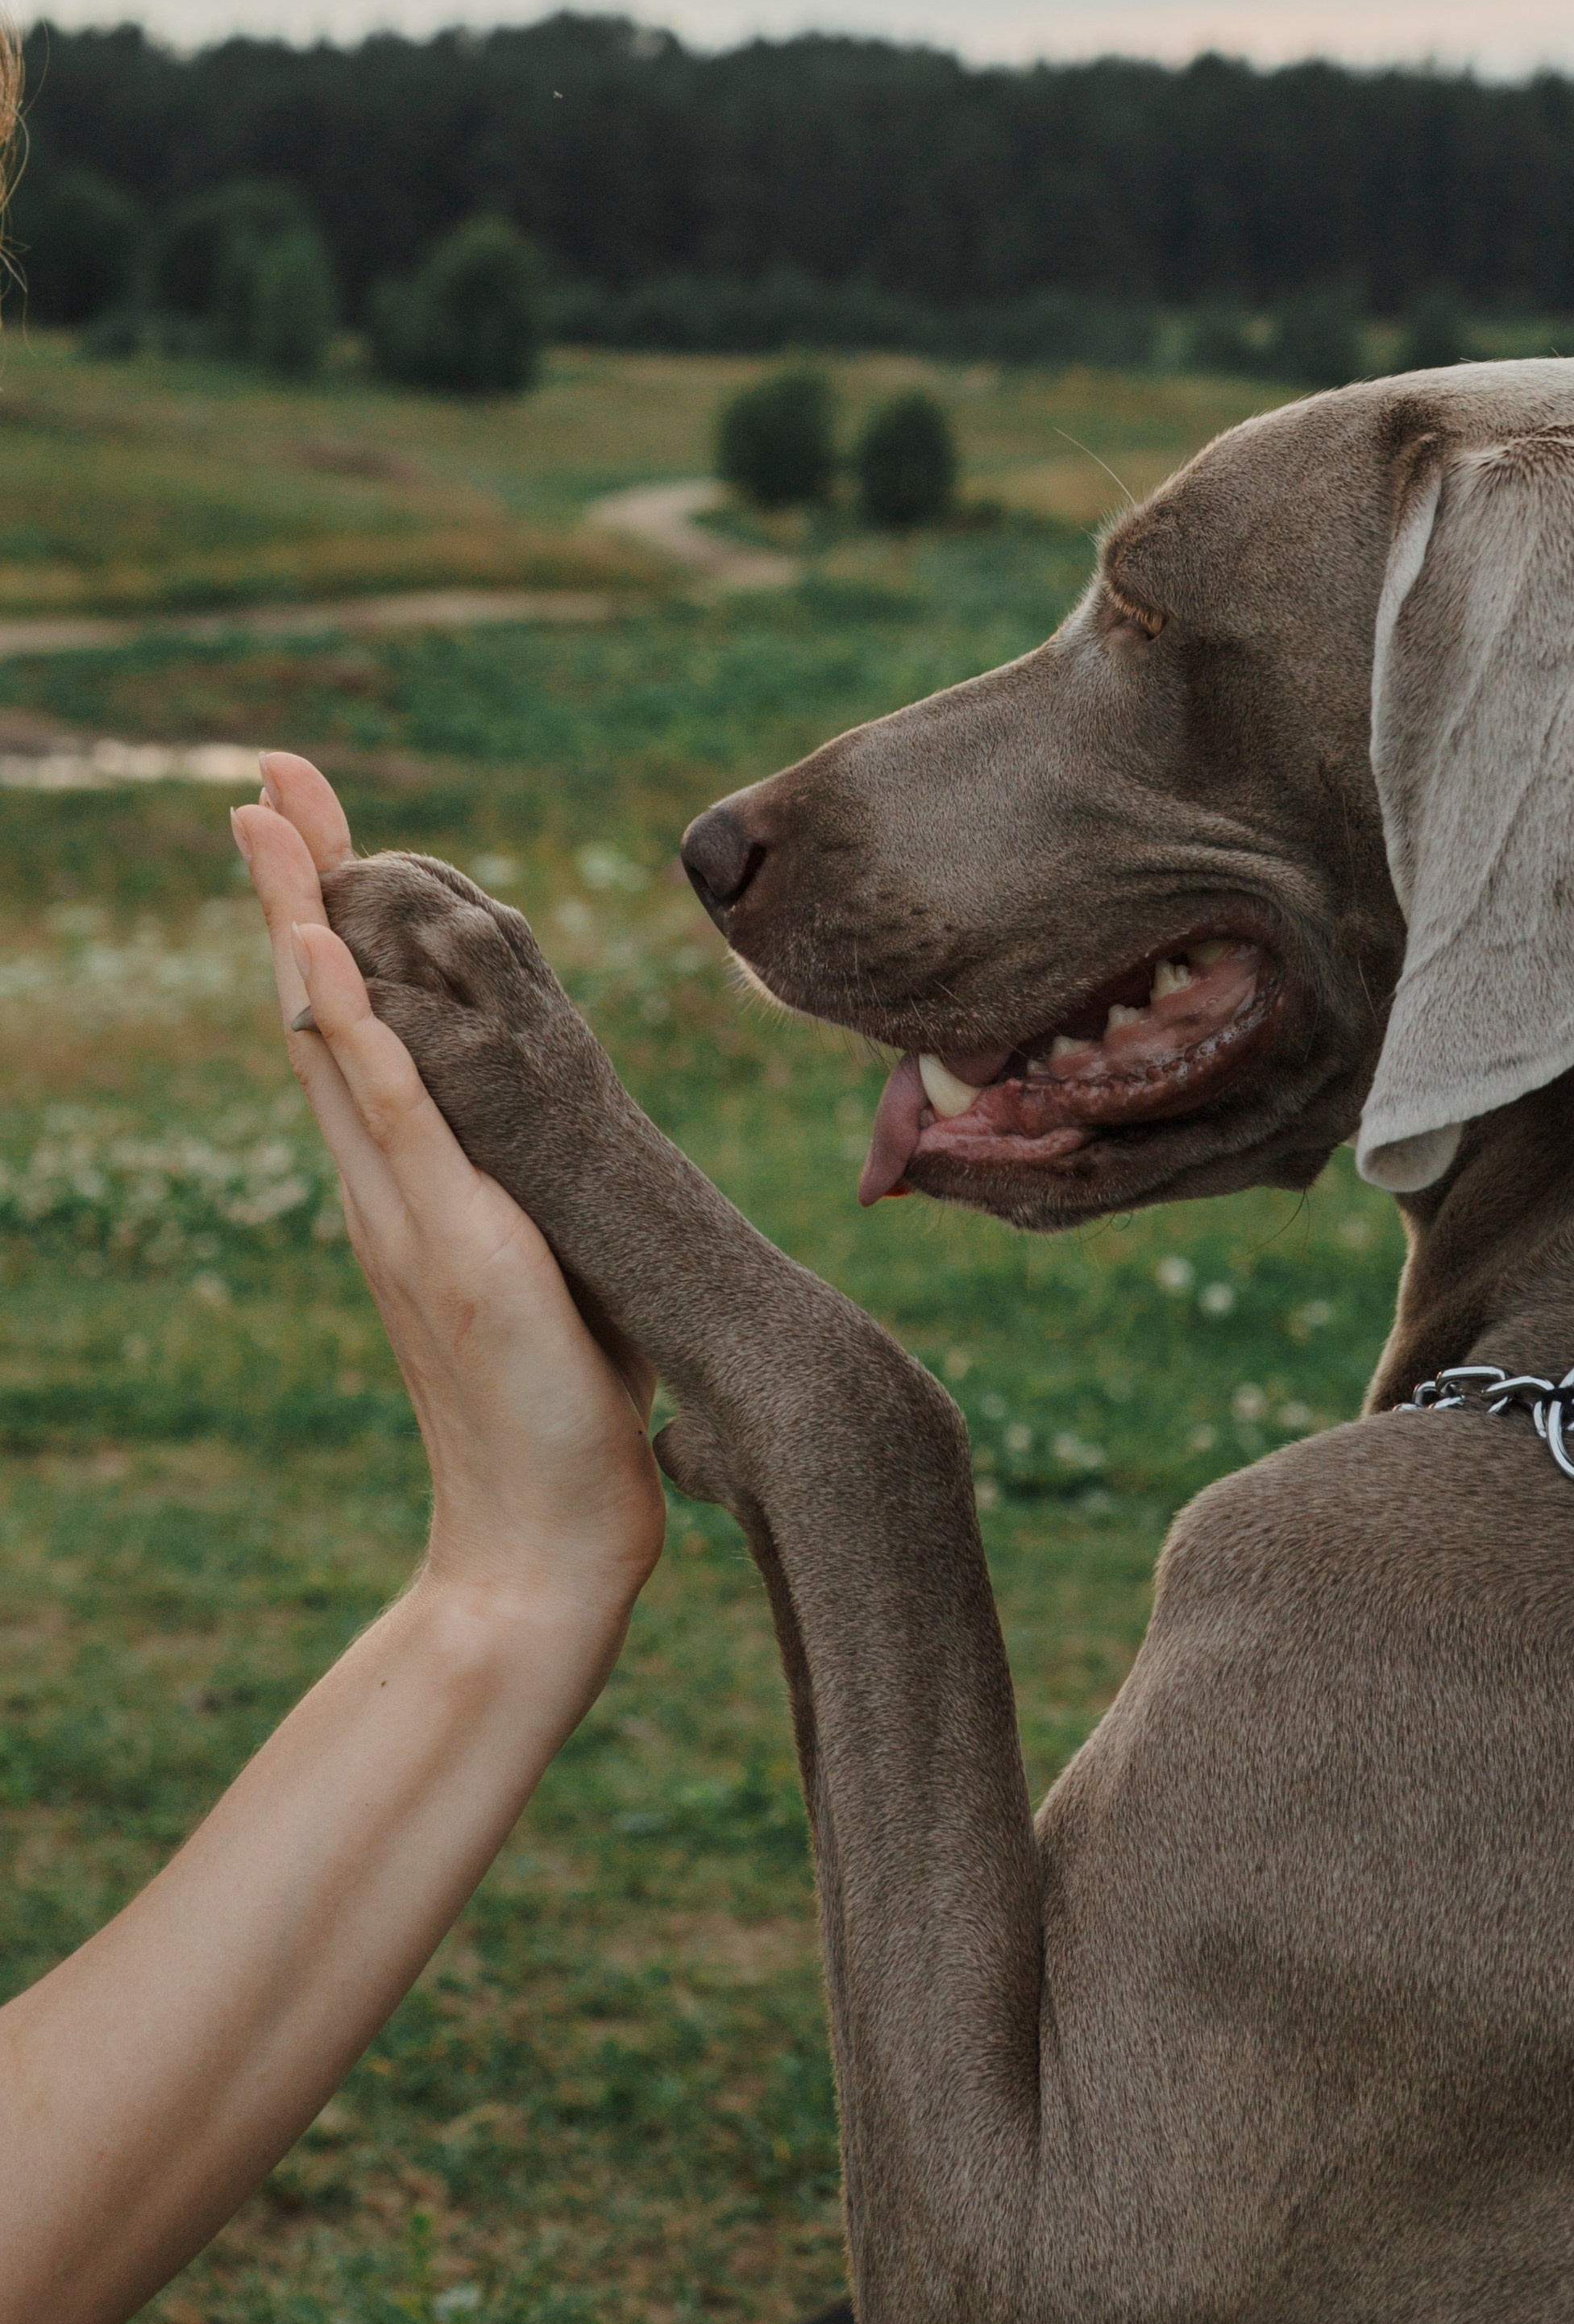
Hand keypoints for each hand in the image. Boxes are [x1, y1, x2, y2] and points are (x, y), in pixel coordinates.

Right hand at [233, 755, 662, 1623]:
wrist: (544, 1541)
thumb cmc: (565, 1414)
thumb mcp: (549, 1268)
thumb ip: (531, 1201)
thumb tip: (559, 1160)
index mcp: (414, 1183)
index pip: (360, 1029)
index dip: (333, 926)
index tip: (313, 828)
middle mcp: (389, 1187)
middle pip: (322, 1011)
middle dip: (296, 892)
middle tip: (259, 782)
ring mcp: (409, 1213)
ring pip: (338, 1045)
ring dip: (301, 927)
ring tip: (267, 824)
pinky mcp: (452, 1244)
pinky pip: (395, 1118)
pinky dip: (353, 1030)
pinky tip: (321, 955)